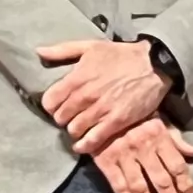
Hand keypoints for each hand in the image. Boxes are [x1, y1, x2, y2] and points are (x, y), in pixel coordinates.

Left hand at [41, 34, 171, 150]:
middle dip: (63, 118)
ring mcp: (100, 111)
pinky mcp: (115, 122)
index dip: (51, 105)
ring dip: (75, 130)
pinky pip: (92, 140)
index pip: (49, 101)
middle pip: (60, 118)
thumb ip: (62, 50)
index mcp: (77, 78)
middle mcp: (85, 96)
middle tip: (71, 116)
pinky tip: (82, 145)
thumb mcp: (91, 46)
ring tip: (80, 127)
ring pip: (74, 130)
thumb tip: (38, 52)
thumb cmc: (122, 55)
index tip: (58, 105)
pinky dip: (84, 145)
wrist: (154, 65)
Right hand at [93, 118, 192, 192]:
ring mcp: (123, 155)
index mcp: (159, 136)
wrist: (101, 109)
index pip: (177, 166)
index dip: (186, 185)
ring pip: (140, 186)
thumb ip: (175, 139)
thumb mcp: (158, 120)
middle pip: (161, 180)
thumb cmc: (135, 116)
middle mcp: (143, 147)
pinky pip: (119, 185)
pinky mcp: (106, 161)